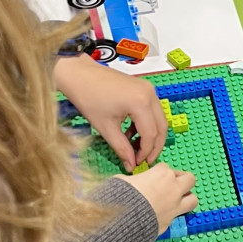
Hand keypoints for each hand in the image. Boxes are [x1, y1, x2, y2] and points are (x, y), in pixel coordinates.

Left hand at [54, 53, 168, 170]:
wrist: (81, 75)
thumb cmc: (89, 99)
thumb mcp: (106, 128)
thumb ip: (121, 148)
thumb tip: (131, 165)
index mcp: (141, 103)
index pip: (151, 134)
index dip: (146, 152)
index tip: (137, 164)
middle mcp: (150, 94)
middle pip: (161, 126)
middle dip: (154, 146)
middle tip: (144, 160)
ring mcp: (149, 89)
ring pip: (159, 118)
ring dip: (151, 135)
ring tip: (136, 148)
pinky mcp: (144, 88)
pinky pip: (152, 110)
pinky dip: (146, 123)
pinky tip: (131, 132)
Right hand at [116, 162, 197, 230]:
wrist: (121, 220)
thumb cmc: (120, 195)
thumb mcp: (122, 179)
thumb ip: (133, 179)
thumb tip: (131, 181)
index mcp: (162, 173)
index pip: (166, 167)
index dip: (159, 172)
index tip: (153, 177)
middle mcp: (173, 188)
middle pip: (189, 179)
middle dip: (182, 181)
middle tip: (171, 185)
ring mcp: (175, 206)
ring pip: (192, 199)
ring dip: (185, 198)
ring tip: (175, 200)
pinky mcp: (170, 222)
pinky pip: (177, 216)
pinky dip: (172, 215)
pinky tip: (162, 215)